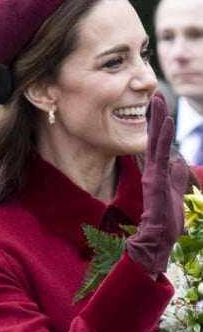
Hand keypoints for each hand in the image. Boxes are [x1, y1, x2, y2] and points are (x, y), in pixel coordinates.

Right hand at [125, 92, 188, 274]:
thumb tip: (179, 163)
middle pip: (154, 136)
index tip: (161, 107)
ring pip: (155, 140)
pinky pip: (160, 152)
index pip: (157, 143)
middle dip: (156, 115)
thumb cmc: (166, 219)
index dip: (159, 125)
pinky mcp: (156, 178)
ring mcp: (153, 173)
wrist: (158, 237)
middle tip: (157, 94)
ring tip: (159, 100)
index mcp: (156, 172)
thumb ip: (176, 177)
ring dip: (158, 119)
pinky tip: (166, 122)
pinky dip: (162, 136)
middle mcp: (152, 169)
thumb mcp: (175, 194)